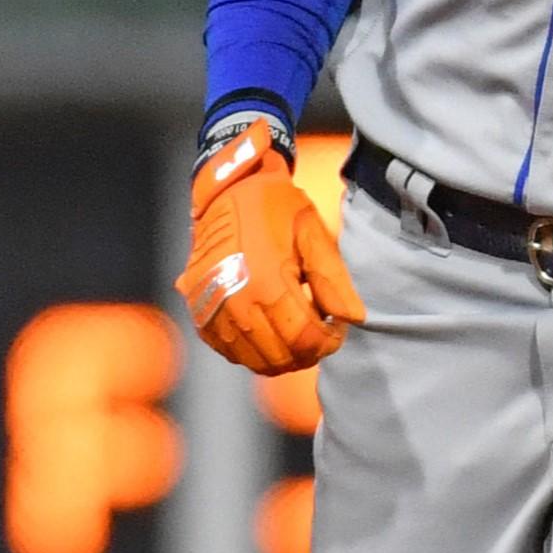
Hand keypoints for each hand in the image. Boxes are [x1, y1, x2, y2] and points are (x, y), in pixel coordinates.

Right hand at [176, 114, 365, 373]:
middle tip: (319, 333)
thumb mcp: (312, 233)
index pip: (304, 339)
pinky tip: (268, 333)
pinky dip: (252, 352)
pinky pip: (228, 351)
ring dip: (282, 356)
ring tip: (296, 334)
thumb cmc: (275, 208)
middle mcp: (234, 303)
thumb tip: (353, 319)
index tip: (337, 329)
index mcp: (266, 283)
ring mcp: (211, 310)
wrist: (227, 191)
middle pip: (280, 357)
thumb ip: (333, 279)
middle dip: (308, 352)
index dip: (328, 342)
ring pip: (253, 361)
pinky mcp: (198, 311)